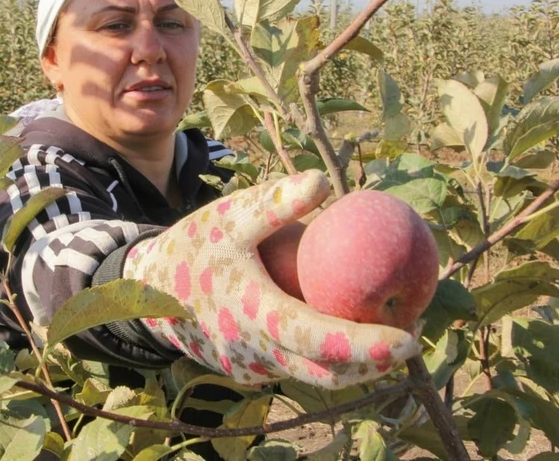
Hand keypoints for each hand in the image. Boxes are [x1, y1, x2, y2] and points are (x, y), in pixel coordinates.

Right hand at [123, 170, 420, 387]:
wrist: (146, 291)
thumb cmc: (192, 247)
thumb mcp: (227, 216)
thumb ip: (273, 202)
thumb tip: (323, 182)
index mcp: (252, 315)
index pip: (321, 342)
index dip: (369, 348)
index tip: (411, 338)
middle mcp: (253, 352)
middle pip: (327, 373)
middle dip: (375, 365)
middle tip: (412, 336)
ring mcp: (249, 368)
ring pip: (312, 377)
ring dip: (353, 366)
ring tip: (388, 338)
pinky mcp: (245, 370)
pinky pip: (293, 369)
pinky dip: (323, 359)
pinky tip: (341, 333)